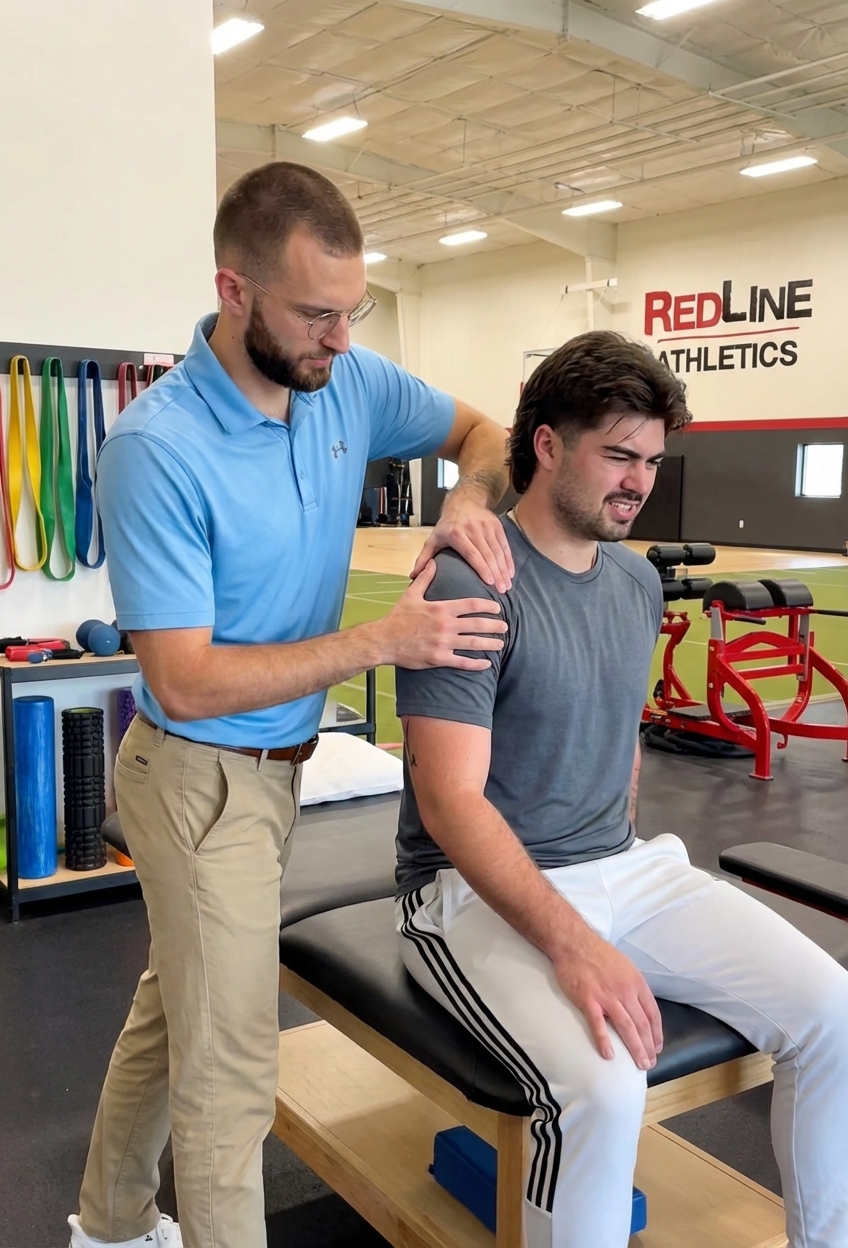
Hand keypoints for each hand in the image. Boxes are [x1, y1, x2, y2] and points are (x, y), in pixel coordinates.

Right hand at [376, 560, 506, 669]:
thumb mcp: (412, 594)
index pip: (471, 605)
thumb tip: (432, 561)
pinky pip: (462, 662)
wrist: (384, 640)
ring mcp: (443, 643)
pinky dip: (476, 663)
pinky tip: (487, 663)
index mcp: (441, 609)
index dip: (488, 606)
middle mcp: (445, 625)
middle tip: (505, 627)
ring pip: (473, 643)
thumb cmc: (398, 617)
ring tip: (500, 643)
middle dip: (494, 626)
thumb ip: (425, 578)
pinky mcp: (439, 658)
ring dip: (490, 644)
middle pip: (477, 625)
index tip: (498, 608)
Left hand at [411, 493, 513, 592]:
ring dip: (504, 569)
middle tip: (502, 591)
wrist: (464, 501)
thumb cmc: (447, 525)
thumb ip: (424, 558)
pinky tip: (511, 572)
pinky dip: (509, 559)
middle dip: (497, 573)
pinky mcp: (497, 526)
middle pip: (488, 554)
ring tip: (507, 585)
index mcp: (457, 534)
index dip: (482, 568)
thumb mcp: (433, 539)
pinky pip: (504, 545)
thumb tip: (413, 576)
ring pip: (498, 551)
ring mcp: (487, 526)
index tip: (490, 582)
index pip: (472, 553)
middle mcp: (473, 529)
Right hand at [552, 928, 662, 1069]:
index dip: (657, 1033)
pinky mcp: (587, 999)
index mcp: (636, 982)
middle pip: (642, 1024)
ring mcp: (606, 995)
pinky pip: (598, 1024)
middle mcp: (625, 990)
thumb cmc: (599, 953)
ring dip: (635, 1048)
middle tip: (650, 1063)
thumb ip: (633, 986)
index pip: (652, 1013)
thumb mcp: (625, 966)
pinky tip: (609, 1055)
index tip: (657, 1047)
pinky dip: (604, 1040)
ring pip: (626, 1027)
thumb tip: (638, 1006)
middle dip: (648, 1047)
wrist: (573, 942)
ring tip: (639, 1064)